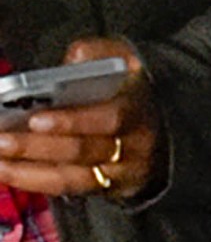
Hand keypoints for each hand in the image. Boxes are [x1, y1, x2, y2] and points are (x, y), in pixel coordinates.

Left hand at [0, 40, 157, 199]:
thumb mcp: (129, 61)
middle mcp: (133, 144)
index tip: (36, 119)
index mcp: (138, 108)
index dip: (73, 121)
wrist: (164, 127)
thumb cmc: (132, 89)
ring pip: (71, 176)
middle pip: (83, 150)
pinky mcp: (105, 188)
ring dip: (26, 169)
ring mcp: (120, 171)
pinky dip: (31, 181)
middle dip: (37, 147)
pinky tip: (3, 171)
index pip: (110, 119)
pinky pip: (65, 188)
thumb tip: (73, 59)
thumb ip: (103, 52)